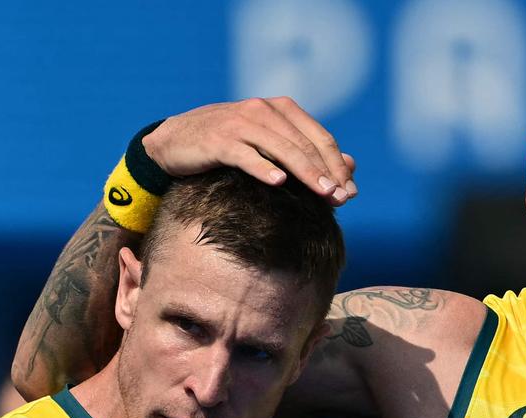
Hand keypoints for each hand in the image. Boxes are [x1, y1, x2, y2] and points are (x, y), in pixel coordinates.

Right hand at [142, 98, 357, 205]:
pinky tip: (279, 183)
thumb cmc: (228, 145)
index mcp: (281, 109)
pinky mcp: (218, 140)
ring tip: (323, 194)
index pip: (320, 138)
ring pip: (282, 149)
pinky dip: (263, 167)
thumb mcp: (270, 144)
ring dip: (306, 172)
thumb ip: (307, 152)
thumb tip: (350, 166)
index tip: (350, 193)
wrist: (175, 141)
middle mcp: (264, 110)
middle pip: (305, 144)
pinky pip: (246, 154)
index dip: (337, 165)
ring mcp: (240, 123)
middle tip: (341, 199)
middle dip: (326, 173)